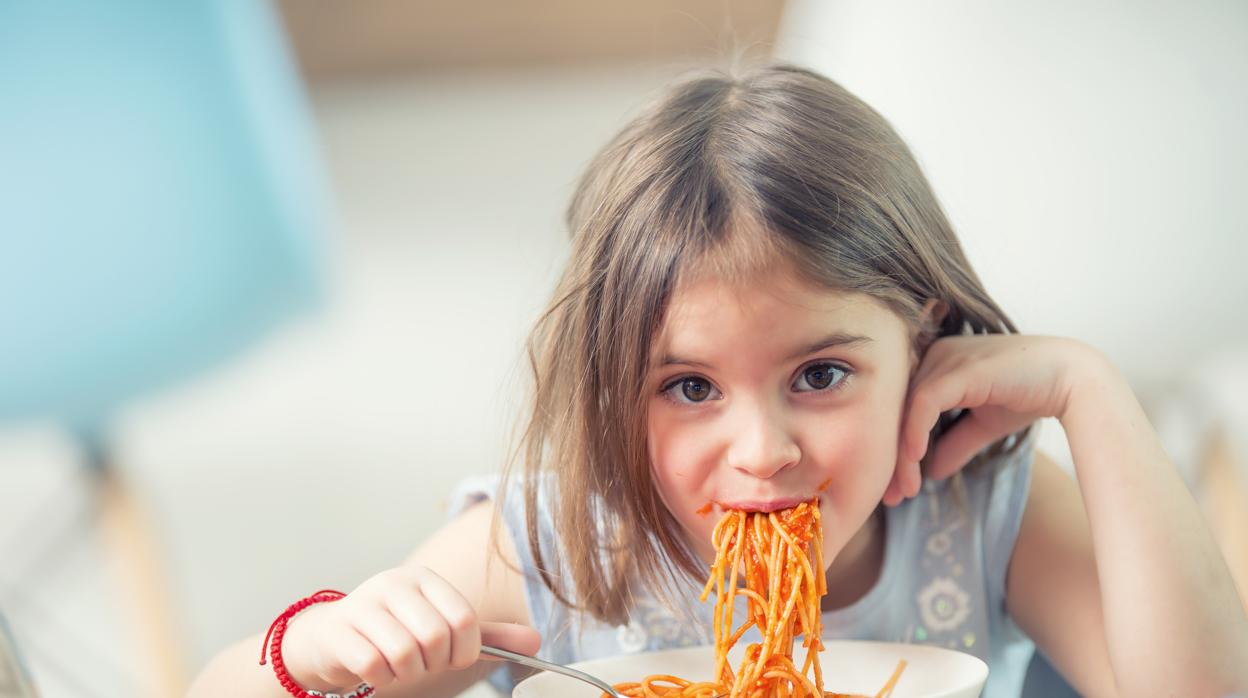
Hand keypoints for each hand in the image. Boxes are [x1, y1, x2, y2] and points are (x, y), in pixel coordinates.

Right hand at [280, 565, 540, 690]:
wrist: (331, 638)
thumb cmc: (396, 634)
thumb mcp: (443, 629)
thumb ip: (488, 635)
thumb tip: (536, 641)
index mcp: (426, 579)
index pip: (464, 619)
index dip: (465, 650)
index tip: (452, 657)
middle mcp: (395, 583)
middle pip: (436, 636)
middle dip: (434, 663)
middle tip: (422, 664)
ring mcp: (364, 603)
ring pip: (405, 652)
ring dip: (407, 673)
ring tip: (399, 667)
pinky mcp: (340, 629)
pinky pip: (373, 665)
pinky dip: (381, 678)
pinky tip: (376, 671)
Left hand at [883, 334, 1096, 505]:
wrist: (1073, 380)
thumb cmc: (1029, 395)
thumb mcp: (983, 425)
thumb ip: (955, 444)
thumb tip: (931, 472)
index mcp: (936, 365)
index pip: (903, 410)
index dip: (895, 450)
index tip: (896, 489)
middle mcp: (935, 356)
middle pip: (897, 411)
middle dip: (892, 458)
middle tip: (891, 497)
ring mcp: (945, 358)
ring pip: (907, 410)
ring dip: (902, 455)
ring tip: (905, 490)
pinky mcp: (959, 367)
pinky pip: (924, 401)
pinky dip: (915, 431)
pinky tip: (915, 459)